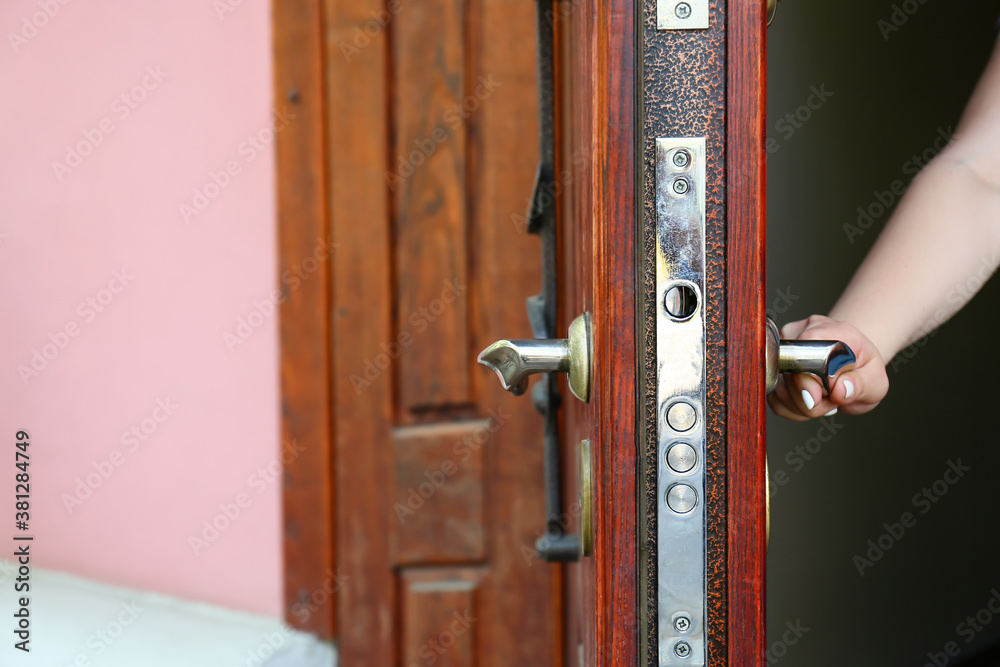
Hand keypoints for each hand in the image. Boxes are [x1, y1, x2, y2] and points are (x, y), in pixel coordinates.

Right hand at [767, 315, 888, 420]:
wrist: (850, 367)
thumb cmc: (862, 370)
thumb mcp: (875, 381)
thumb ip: (861, 385)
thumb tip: (841, 389)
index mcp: (831, 330)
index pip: (805, 346)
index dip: (808, 376)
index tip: (819, 397)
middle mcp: (801, 334)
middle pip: (787, 372)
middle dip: (808, 399)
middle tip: (830, 401)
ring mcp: (783, 349)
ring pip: (777, 388)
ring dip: (801, 406)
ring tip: (823, 400)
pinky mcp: (773, 367)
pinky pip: (773, 397)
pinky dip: (791, 408)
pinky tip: (809, 402)